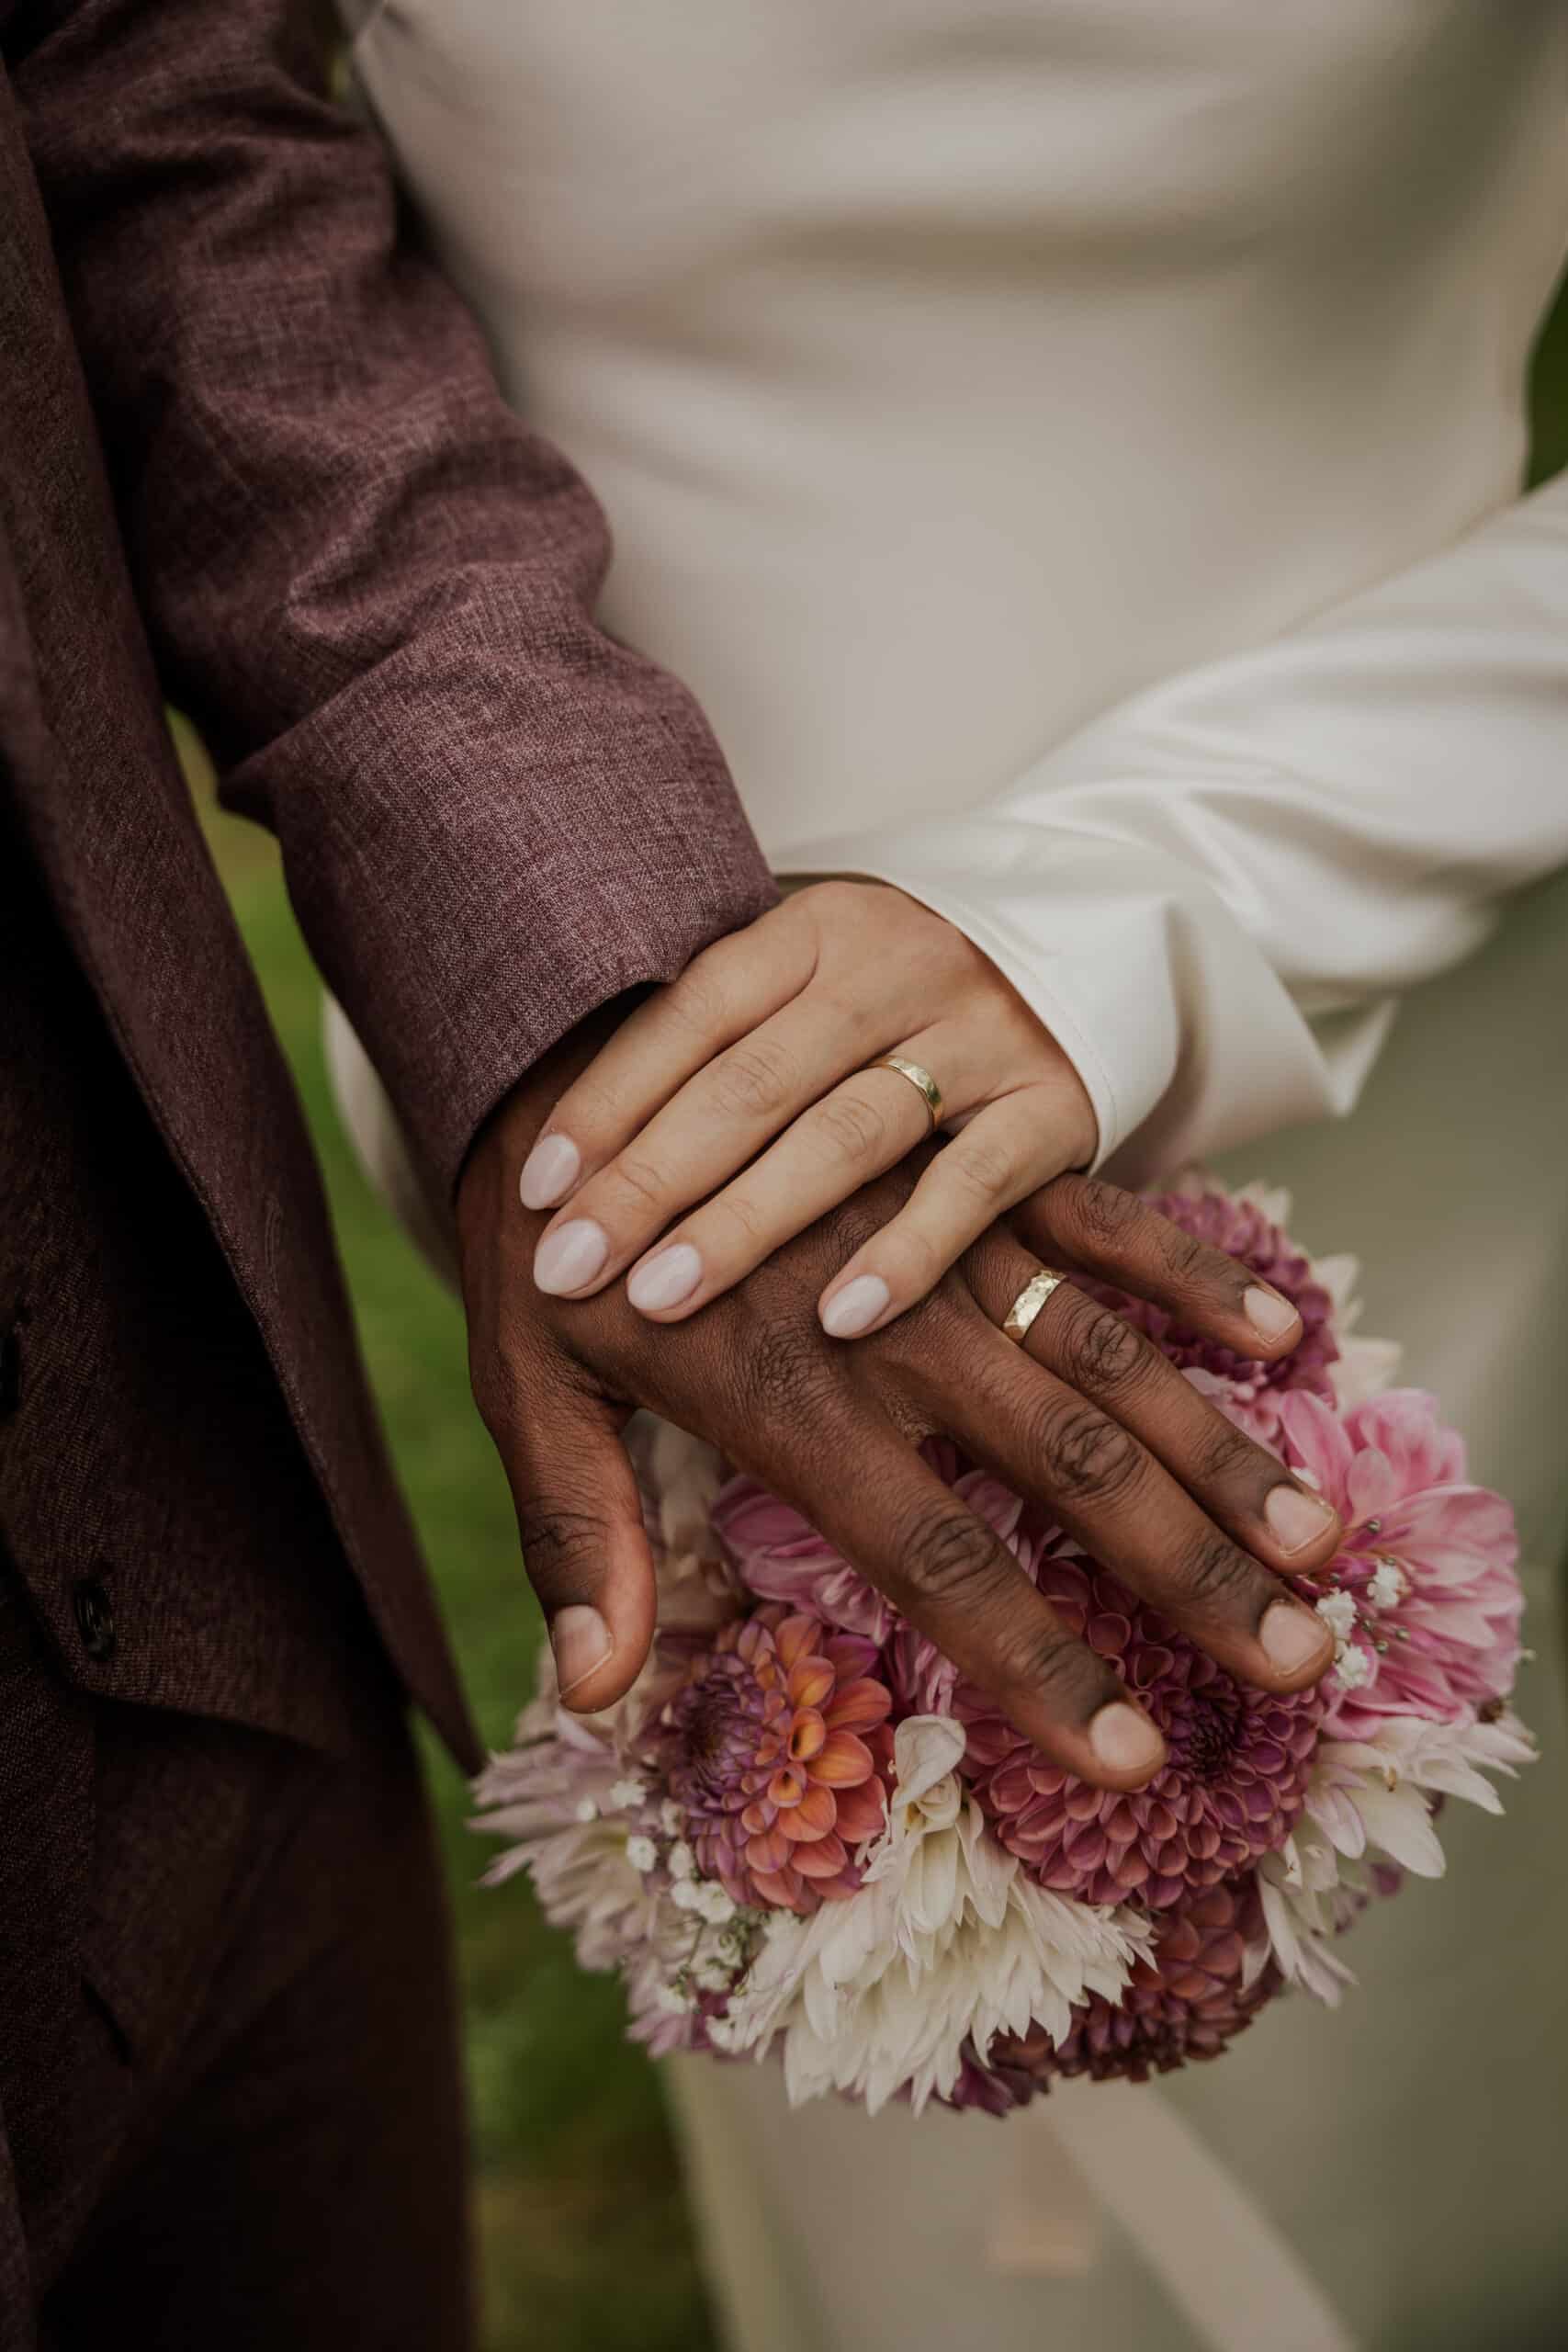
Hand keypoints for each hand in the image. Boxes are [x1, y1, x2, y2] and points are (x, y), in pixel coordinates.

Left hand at [457, 1011, 1338, 1791]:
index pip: (939, 1563)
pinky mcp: (963, 1170)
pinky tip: (1284, 1332)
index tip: (1134, 1759)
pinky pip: (1100, 1222)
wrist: (561, 1059)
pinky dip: (1190, 1276)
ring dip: (1222, 1450)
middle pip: (1070, 1468)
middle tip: (1300, 1657)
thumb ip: (578, 1538)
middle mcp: (892, 1332)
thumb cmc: (548, 1255)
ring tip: (1322, 1538)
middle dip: (1191, 1572)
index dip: (1039, 1666)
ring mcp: (941, 1244)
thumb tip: (587, 1697)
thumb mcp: (526, 1390)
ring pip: (1110, 1357)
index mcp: (792, 1407)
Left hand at [514, 882, 1096, 1335]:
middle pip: (754, 1081)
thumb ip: (724, 1051)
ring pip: (848, 1133)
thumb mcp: (817, 986)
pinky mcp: (1057, 1106)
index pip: (694, 1010)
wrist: (1097, 943)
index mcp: (816, 929)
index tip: (536, 1187)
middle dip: (649, 1180)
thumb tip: (574, 1171)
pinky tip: (838, 1320)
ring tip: (662, 1297)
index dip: (609, 1098)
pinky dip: (905, 1254)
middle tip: (567, 1267)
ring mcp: (982, 1034)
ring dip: (747, 1221)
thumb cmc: (904, 1004)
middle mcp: (896, 968)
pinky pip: (975, 1187)